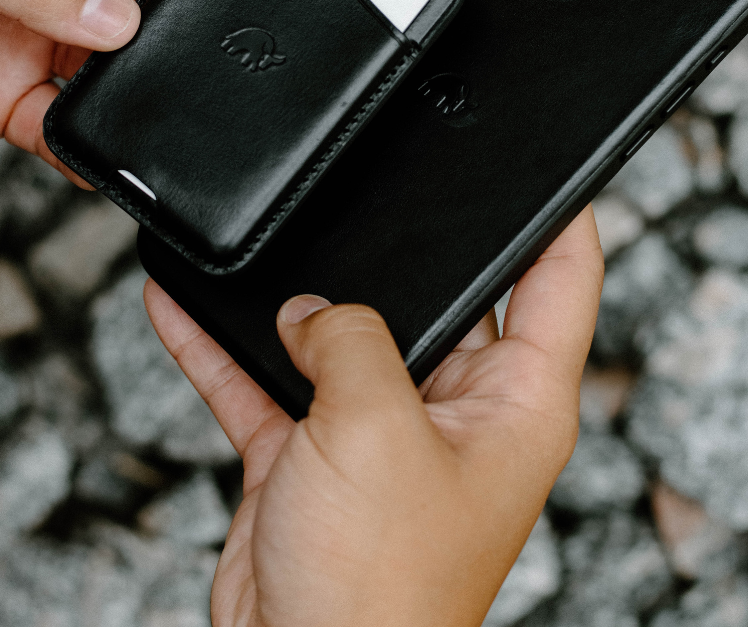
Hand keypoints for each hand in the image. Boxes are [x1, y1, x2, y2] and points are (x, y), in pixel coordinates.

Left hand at [0, 0, 219, 175]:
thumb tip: (119, 17)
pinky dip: (86, 135)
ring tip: (139, 95)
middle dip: (164, 10)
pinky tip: (92, 147)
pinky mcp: (11, 87)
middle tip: (188, 41)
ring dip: (129, 77)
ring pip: (115, 49)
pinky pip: (71, 112)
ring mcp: (29, 18)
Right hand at [145, 206, 604, 626]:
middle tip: (373, 195)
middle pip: (444, 298)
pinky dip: (230, 350)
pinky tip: (185, 309)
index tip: (543, 164)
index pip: (562, 280)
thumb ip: (351, 340)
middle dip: (402, 254)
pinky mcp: (318, 454)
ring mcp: (384, 430)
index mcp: (515, 401)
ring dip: (299, 304)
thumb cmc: (377, 590)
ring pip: (345, 337)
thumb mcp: (377, 428)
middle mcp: (458, 410)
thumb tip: (311, 312)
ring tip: (266, 249)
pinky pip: (272, 380)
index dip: (559, 214)